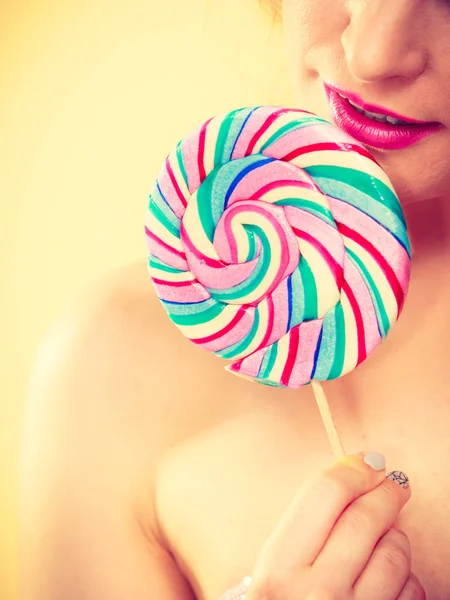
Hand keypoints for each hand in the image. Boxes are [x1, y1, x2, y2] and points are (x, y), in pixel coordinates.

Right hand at [245, 453, 425, 599]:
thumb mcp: (273, 573)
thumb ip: (304, 532)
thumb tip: (354, 478)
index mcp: (278, 571)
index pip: (324, 495)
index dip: (351, 469)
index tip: (366, 462)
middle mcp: (315, 595)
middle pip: (365, 518)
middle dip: (385, 492)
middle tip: (393, 482)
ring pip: (395, 553)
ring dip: (394, 536)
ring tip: (383, 536)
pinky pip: (411, 591)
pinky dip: (405, 576)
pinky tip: (385, 577)